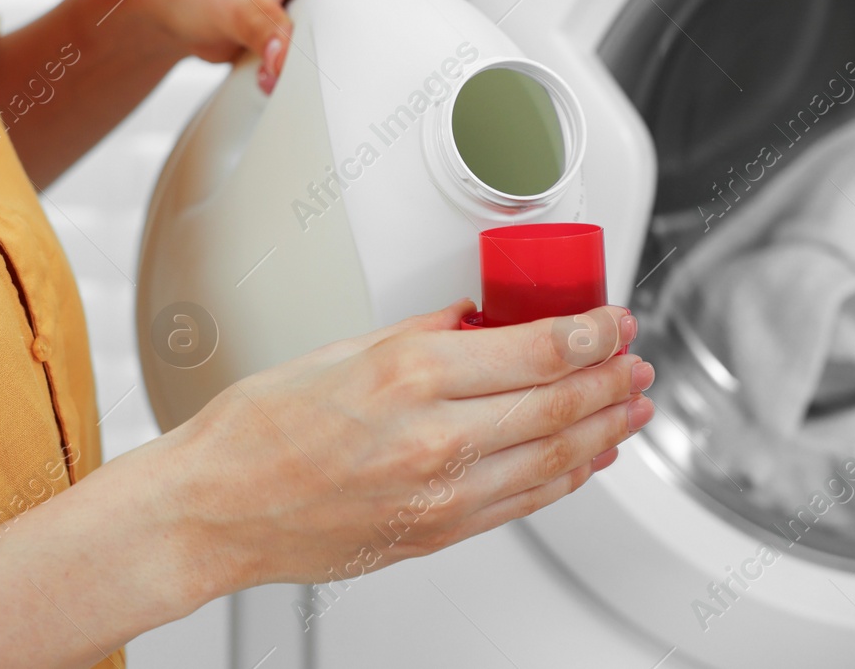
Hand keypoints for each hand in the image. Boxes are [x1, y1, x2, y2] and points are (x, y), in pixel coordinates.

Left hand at [136, 0, 408, 92]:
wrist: (161, 6)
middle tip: (397, 51)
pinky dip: (351, 37)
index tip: (410, 26)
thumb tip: (289, 63)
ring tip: (376, 57)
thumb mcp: (228, 7)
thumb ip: (266, 33)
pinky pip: (351, 13)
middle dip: (388, 11)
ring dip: (370, 26)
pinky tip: (353, 57)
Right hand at [158, 301, 654, 593]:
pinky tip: (585, 457)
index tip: (613, 320)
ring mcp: (442, 493)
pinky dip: (566, 476)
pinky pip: (524, 501)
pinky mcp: (438, 533)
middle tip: (636, 361)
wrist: (218, 509)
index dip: (592, 333)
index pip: (538, 349)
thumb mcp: (342, 350)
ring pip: (555, 458)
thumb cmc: (258, 430)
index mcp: (410, 374)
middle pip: (559, 404)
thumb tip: (479, 320)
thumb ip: (424, 334)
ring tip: (630, 407)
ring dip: (604, 429)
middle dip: (611, 379)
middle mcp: (436, 437)